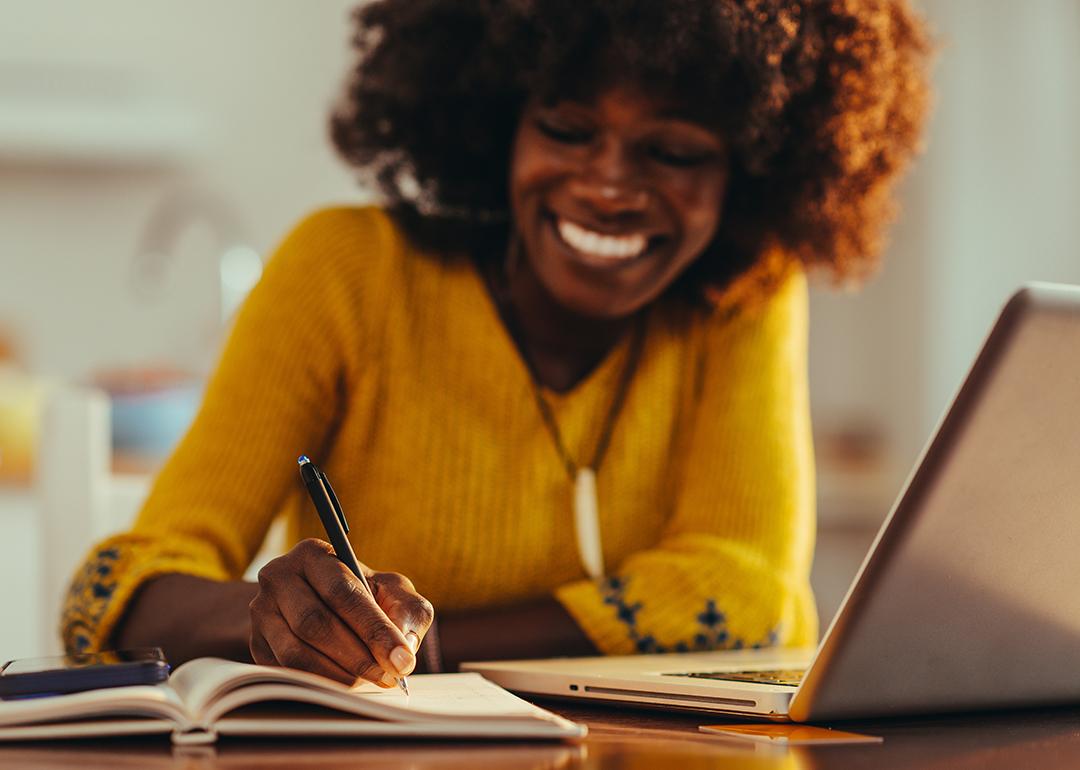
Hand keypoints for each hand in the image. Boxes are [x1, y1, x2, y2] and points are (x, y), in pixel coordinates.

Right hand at [249, 538, 434, 685]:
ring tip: (369, 680)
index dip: (374, 629)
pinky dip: (319, 682)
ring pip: (296, 652)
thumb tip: (404, 646)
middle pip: (315, 623)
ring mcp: (261, 612)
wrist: (321, 604)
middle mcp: (278, 576)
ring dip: (338, 674)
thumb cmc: (364, 595)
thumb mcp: (391, 590)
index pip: (343, 593)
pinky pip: (284, 671)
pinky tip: (345, 683)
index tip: (401, 660)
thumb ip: (408, 610)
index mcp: (313, 554)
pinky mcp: (256, 644)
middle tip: (388, 676)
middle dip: (357, 656)